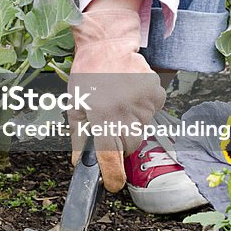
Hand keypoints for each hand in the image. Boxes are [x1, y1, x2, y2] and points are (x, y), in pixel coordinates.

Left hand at [68, 9, 165, 191]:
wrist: (107, 44)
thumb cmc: (87, 76)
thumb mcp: (74, 106)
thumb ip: (78, 137)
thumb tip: (79, 163)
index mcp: (101, 116)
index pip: (111, 156)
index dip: (113, 176)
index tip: (113, 186)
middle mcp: (124, 111)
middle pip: (130, 146)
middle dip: (122, 143)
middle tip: (112, 125)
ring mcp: (143, 103)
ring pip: (142, 130)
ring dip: (131, 124)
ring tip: (119, 102)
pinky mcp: (156, 94)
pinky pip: (152, 114)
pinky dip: (143, 110)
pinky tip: (130, 94)